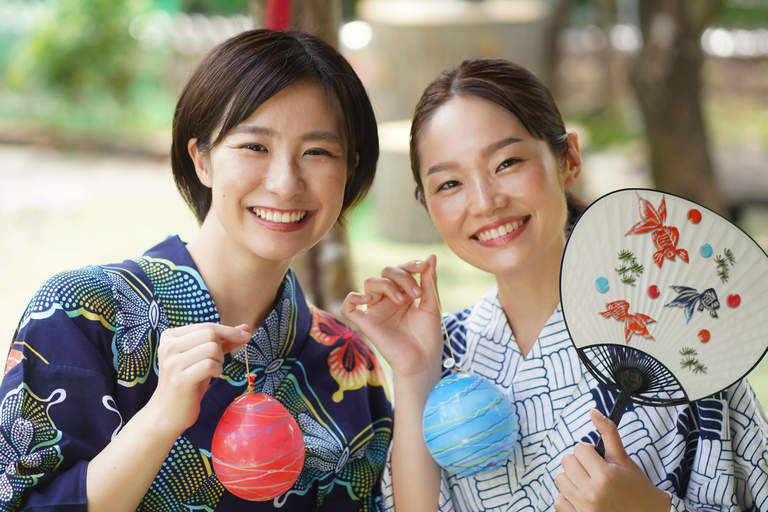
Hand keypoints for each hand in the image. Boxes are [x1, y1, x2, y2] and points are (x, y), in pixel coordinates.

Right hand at [148, 323, 250, 435]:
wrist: (167, 412)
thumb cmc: (188, 381)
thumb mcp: (203, 357)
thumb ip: (222, 341)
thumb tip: (246, 328)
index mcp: (170, 336)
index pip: (207, 326)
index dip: (229, 331)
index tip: (245, 335)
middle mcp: (168, 346)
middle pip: (211, 335)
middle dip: (221, 349)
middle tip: (215, 364)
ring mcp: (172, 363)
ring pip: (212, 348)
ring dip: (219, 361)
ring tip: (210, 371)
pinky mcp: (180, 379)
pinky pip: (210, 365)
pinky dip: (217, 370)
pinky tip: (210, 378)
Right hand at [341, 255, 442, 380]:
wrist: (423, 362)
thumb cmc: (428, 336)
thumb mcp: (432, 304)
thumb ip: (429, 281)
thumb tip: (431, 256)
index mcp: (403, 294)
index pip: (400, 270)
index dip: (409, 265)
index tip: (423, 267)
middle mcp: (387, 300)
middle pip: (385, 272)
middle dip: (402, 276)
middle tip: (416, 294)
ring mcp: (375, 310)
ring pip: (369, 282)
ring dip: (387, 285)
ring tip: (401, 300)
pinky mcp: (365, 323)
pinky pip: (348, 306)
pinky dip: (353, 297)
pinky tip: (368, 300)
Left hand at [554, 409, 670, 511]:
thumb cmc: (636, 487)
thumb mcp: (624, 459)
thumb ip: (608, 432)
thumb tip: (593, 411)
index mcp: (605, 476)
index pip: (578, 448)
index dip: (589, 451)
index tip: (599, 460)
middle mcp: (593, 493)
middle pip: (566, 462)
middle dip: (579, 463)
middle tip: (593, 471)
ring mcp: (585, 508)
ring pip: (560, 480)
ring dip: (572, 479)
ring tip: (588, 483)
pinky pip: (558, 501)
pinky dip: (567, 498)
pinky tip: (582, 497)